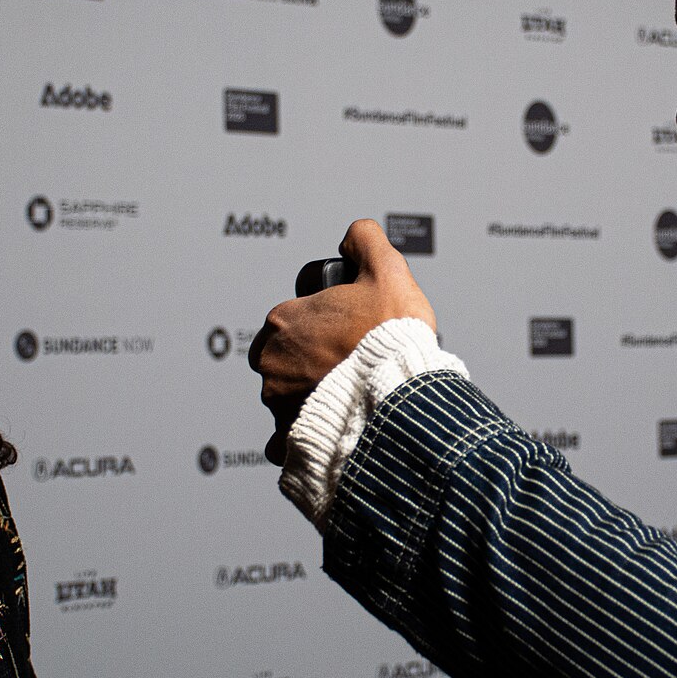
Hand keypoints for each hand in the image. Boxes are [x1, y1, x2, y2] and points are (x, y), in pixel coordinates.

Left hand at [250, 219, 436, 464]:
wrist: (404, 396)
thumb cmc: (393, 338)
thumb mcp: (387, 269)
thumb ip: (365, 241)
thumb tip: (353, 236)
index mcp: (284, 321)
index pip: (289, 319)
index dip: (319, 322)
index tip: (343, 331)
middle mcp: (272, 363)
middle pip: (282, 357)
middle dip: (306, 359)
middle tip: (342, 361)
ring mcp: (279, 402)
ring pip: (284, 395)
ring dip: (306, 394)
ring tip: (344, 393)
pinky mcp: (289, 437)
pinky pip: (283, 441)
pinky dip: (297, 437)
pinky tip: (322, 427)